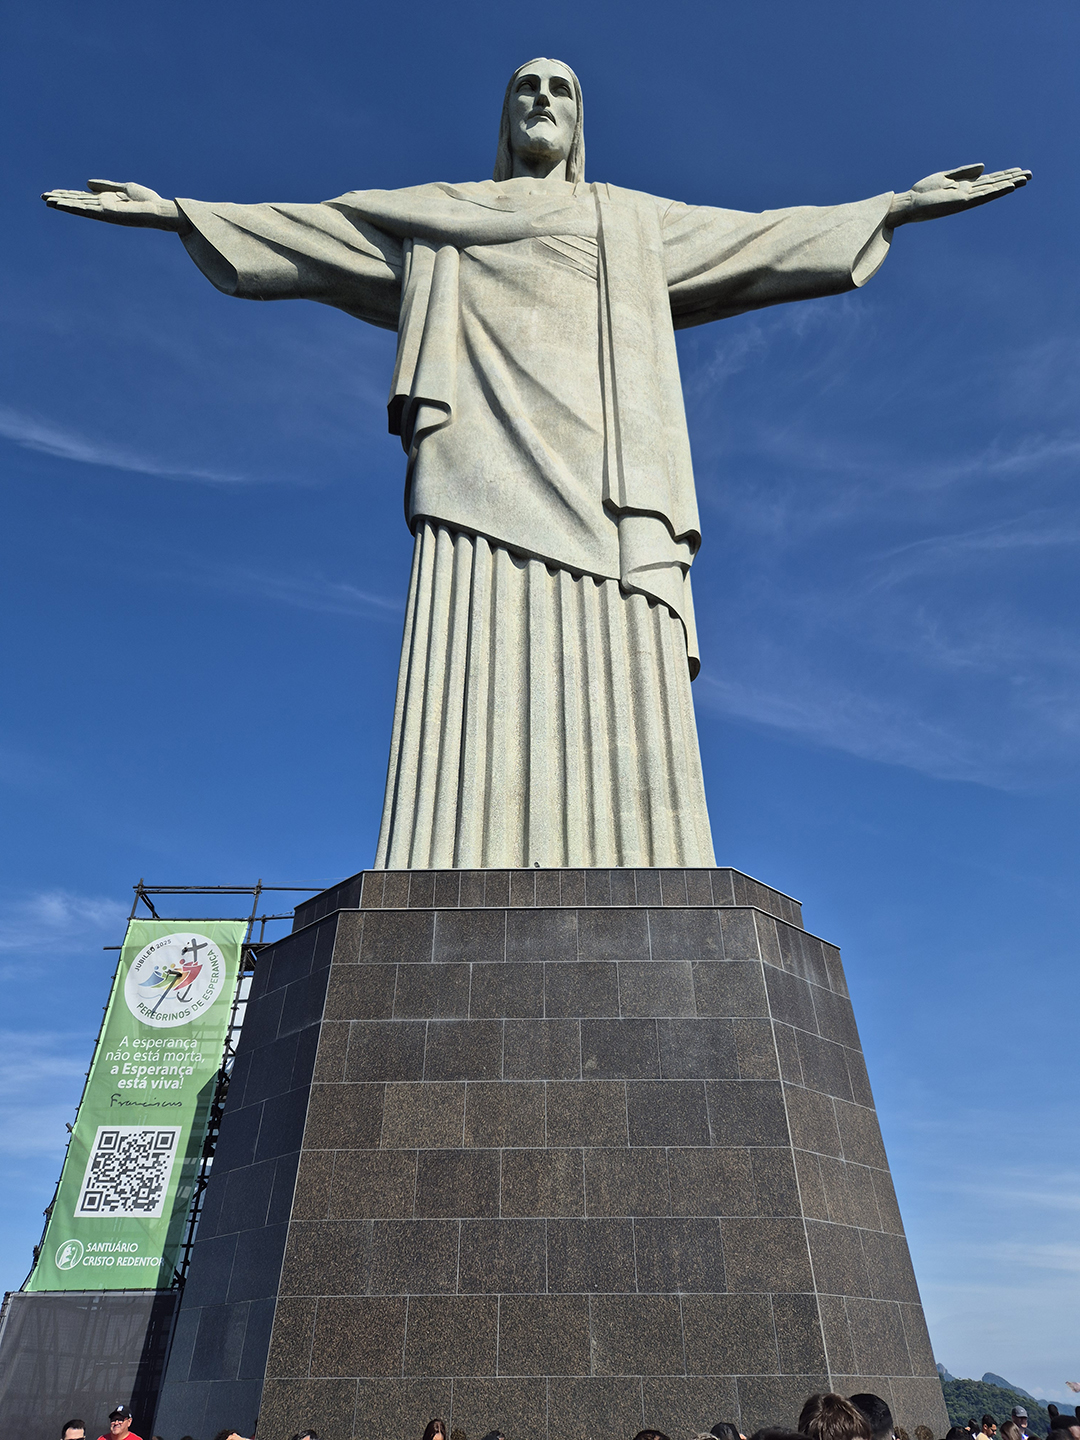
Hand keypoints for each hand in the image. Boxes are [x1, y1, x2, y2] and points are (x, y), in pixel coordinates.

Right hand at [41, 179, 186, 231]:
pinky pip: (87, 210)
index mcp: (106, 200)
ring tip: (46, 201)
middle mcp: (103, 207)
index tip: (52, 193)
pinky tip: (61, 204)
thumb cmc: (147, 200)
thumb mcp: (124, 188)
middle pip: (77, 202)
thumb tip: (86, 183)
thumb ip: (106, 186)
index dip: (67, 194)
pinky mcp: (107, 213)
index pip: (82, 197)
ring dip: (62, 204)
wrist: (159, 210)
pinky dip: (73, 206)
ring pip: (79, 206)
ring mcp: (104, 211)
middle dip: (60, 199)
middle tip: (42, 197)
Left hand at [887, 163, 1030, 226]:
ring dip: (1008, 185)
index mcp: (965, 186)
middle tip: (1030, 175)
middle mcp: (968, 193)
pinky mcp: (962, 202)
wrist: (909, 204)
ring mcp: (966, 198)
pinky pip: (983, 196)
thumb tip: (984, 166)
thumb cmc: (923, 192)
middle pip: (994, 184)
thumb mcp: (945, 176)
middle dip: (1012, 179)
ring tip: (1025, 179)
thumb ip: (964, 172)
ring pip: (992, 190)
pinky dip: (996, 191)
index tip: (1019, 170)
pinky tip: (1008, 187)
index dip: (1004, 175)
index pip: (989, 180)